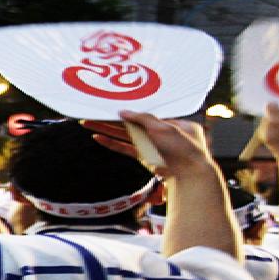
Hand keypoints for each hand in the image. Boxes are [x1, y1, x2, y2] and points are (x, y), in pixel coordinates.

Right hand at [82, 113, 216, 179]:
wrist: (190, 174)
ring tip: (88, 123)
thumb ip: (143, 118)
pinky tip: (99, 138)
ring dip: (107, 130)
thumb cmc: (184, 148)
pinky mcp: (146, 158)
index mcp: (169, 121)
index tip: (110, 105)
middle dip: (111, 119)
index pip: (144, 113)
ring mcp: (152, 145)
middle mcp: (160, 132)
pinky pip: (126, 148)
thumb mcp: (165, 127)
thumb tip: (124, 112)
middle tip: (92, 112)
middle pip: (130, 123)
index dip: (126, 109)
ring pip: (125, 135)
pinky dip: (112, 144)